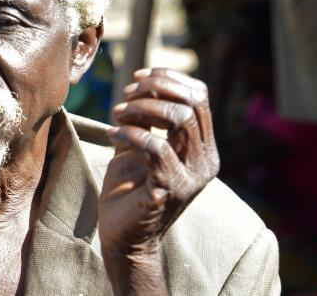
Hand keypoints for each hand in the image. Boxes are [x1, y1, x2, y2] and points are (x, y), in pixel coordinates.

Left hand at [98, 68, 220, 294]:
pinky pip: (157, 147)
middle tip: (125, 97)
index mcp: (202, 147)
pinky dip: (131, 134)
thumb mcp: (139, 146)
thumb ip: (146, 119)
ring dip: (142, 108)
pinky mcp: (172, 188)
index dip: (169, 79)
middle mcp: (205, 160)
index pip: (200, 96)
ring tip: (117, 115)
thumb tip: (143, 83)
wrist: (123, 237)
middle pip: (193, 102)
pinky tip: (112, 136)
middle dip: (155, 89)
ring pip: (180, 119)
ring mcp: (192, 175)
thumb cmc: (128, 190)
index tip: (137, 78)